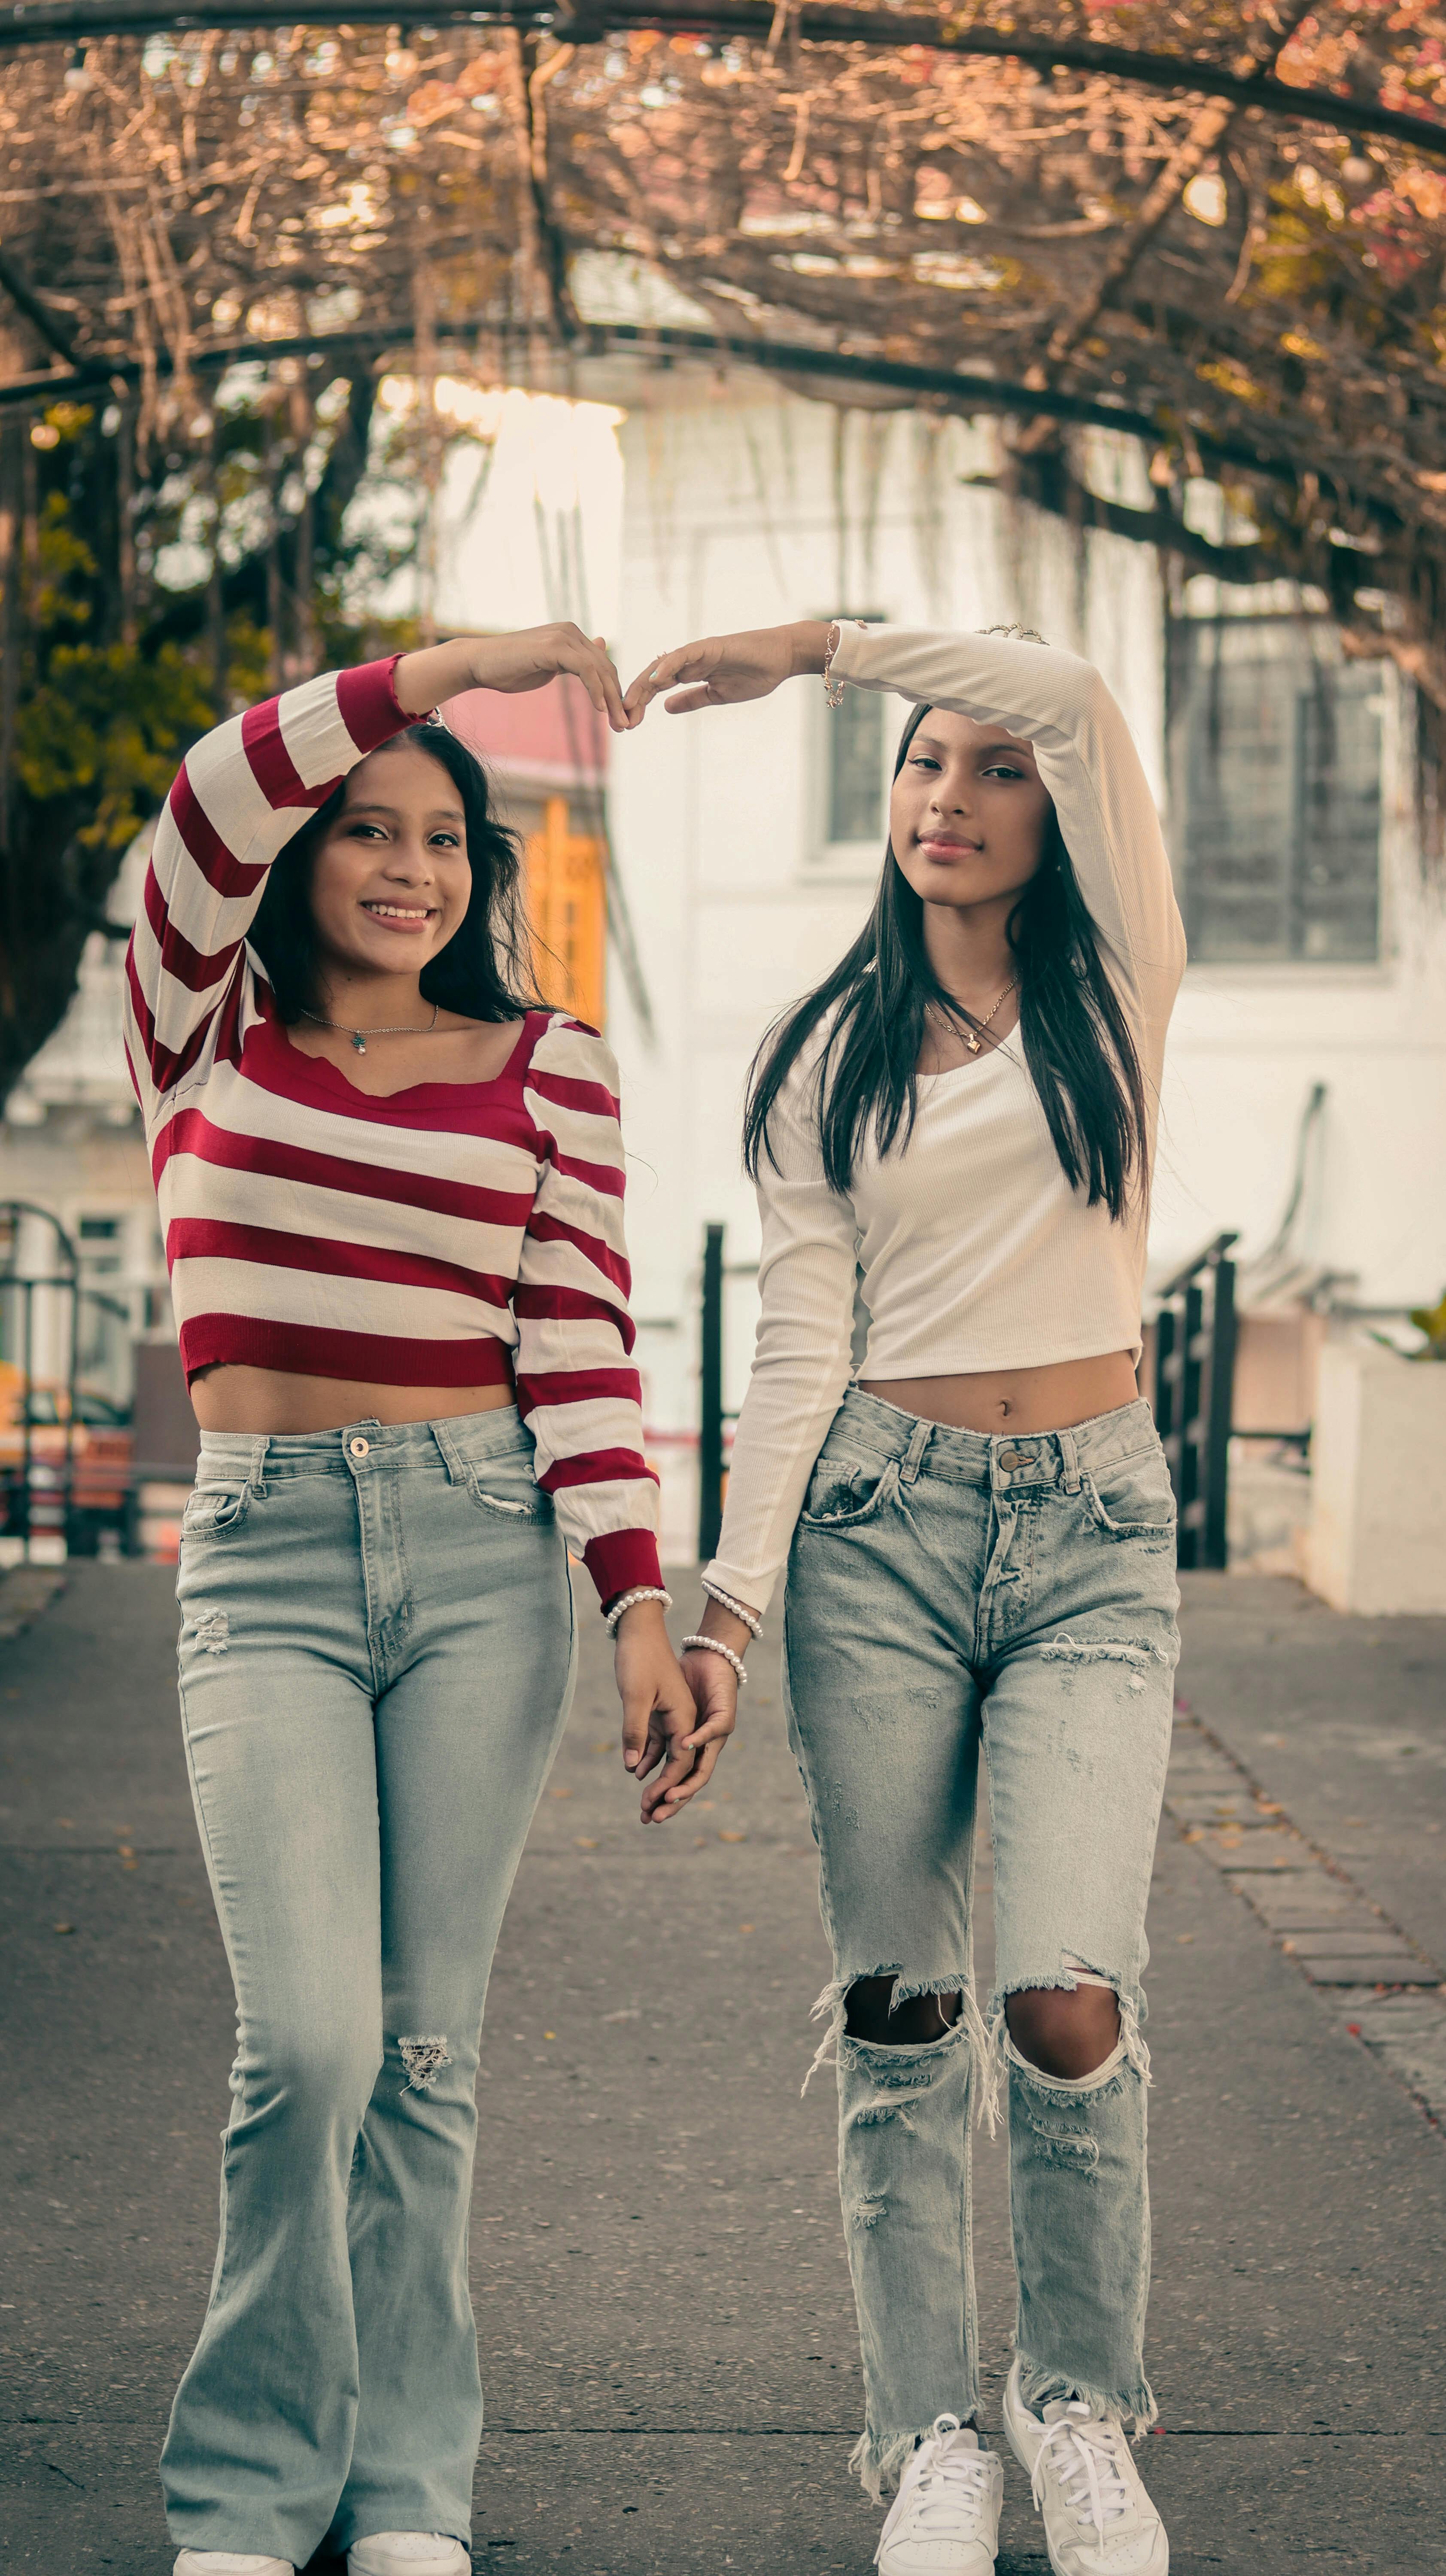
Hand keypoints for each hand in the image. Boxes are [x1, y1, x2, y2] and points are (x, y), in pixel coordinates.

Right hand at [395, 624, 631, 732]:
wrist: (480, 663)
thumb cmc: (510, 668)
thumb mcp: (550, 665)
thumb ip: (575, 660)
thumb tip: (600, 645)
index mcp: (571, 636)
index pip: (603, 665)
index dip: (614, 692)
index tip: (621, 719)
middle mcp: (571, 632)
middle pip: (606, 667)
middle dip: (618, 699)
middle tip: (626, 727)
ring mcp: (563, 637)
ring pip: (600, 669)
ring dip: (612, 699)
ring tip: (618, 725)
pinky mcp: (554, 647)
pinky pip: (585, 669)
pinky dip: (596, 690)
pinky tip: (601, 710)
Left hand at [613, 1601, 733, 1823]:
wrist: (642, 1628)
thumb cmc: (642, 1658)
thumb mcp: (636, 1695)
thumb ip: (635, 1731)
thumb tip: (632, 1767)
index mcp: (690, 1719)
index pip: (684, 1763)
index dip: (672, 1788)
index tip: (656, 1805)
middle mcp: (688, 1722)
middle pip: (682, 1769)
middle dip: (668, 1796)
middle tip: (650, 1819)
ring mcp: (675, 1718)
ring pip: (670, 1759)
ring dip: (658, 1783)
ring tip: (644, 1809)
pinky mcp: (660, 1713)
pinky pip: (658, 1743)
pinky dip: (648, 1760)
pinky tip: (635, 1773)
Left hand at [623, 620, 830, 721]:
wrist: (782, 658)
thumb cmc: (755, 674)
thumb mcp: (717, 696)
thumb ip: (692, 699)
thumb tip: (666, 708)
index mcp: (690, 671)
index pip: (657, 686)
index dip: (641, 702)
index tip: (628, 722)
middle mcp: (689, 660)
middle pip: (654, 676)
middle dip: (636, 696)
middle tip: (621, 718)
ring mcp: (698, 652)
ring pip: (663, 665)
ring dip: (644, 684)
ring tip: (629, 702)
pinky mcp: (710, 647)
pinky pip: (684, 655)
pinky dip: (668, 665)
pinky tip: (655, 679)